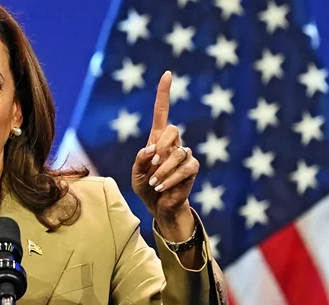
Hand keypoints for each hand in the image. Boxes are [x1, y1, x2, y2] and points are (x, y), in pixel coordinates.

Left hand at [131, 71, 198, 226]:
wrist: (158, 205)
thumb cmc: (146, 187)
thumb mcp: (136, 174)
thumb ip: (140, 160)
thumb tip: (151, 148)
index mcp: (157, 139)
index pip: (162, 111)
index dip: (164, 93)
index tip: (168, 74)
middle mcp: (173, 143)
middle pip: (172, 129)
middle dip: (161, 146)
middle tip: (153, 164)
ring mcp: (185, 154)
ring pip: (178, 152)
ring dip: (163, 169)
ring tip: (154, 182)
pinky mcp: (192, 168)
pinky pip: (185, 167)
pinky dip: (171, 178)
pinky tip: (162, 187)